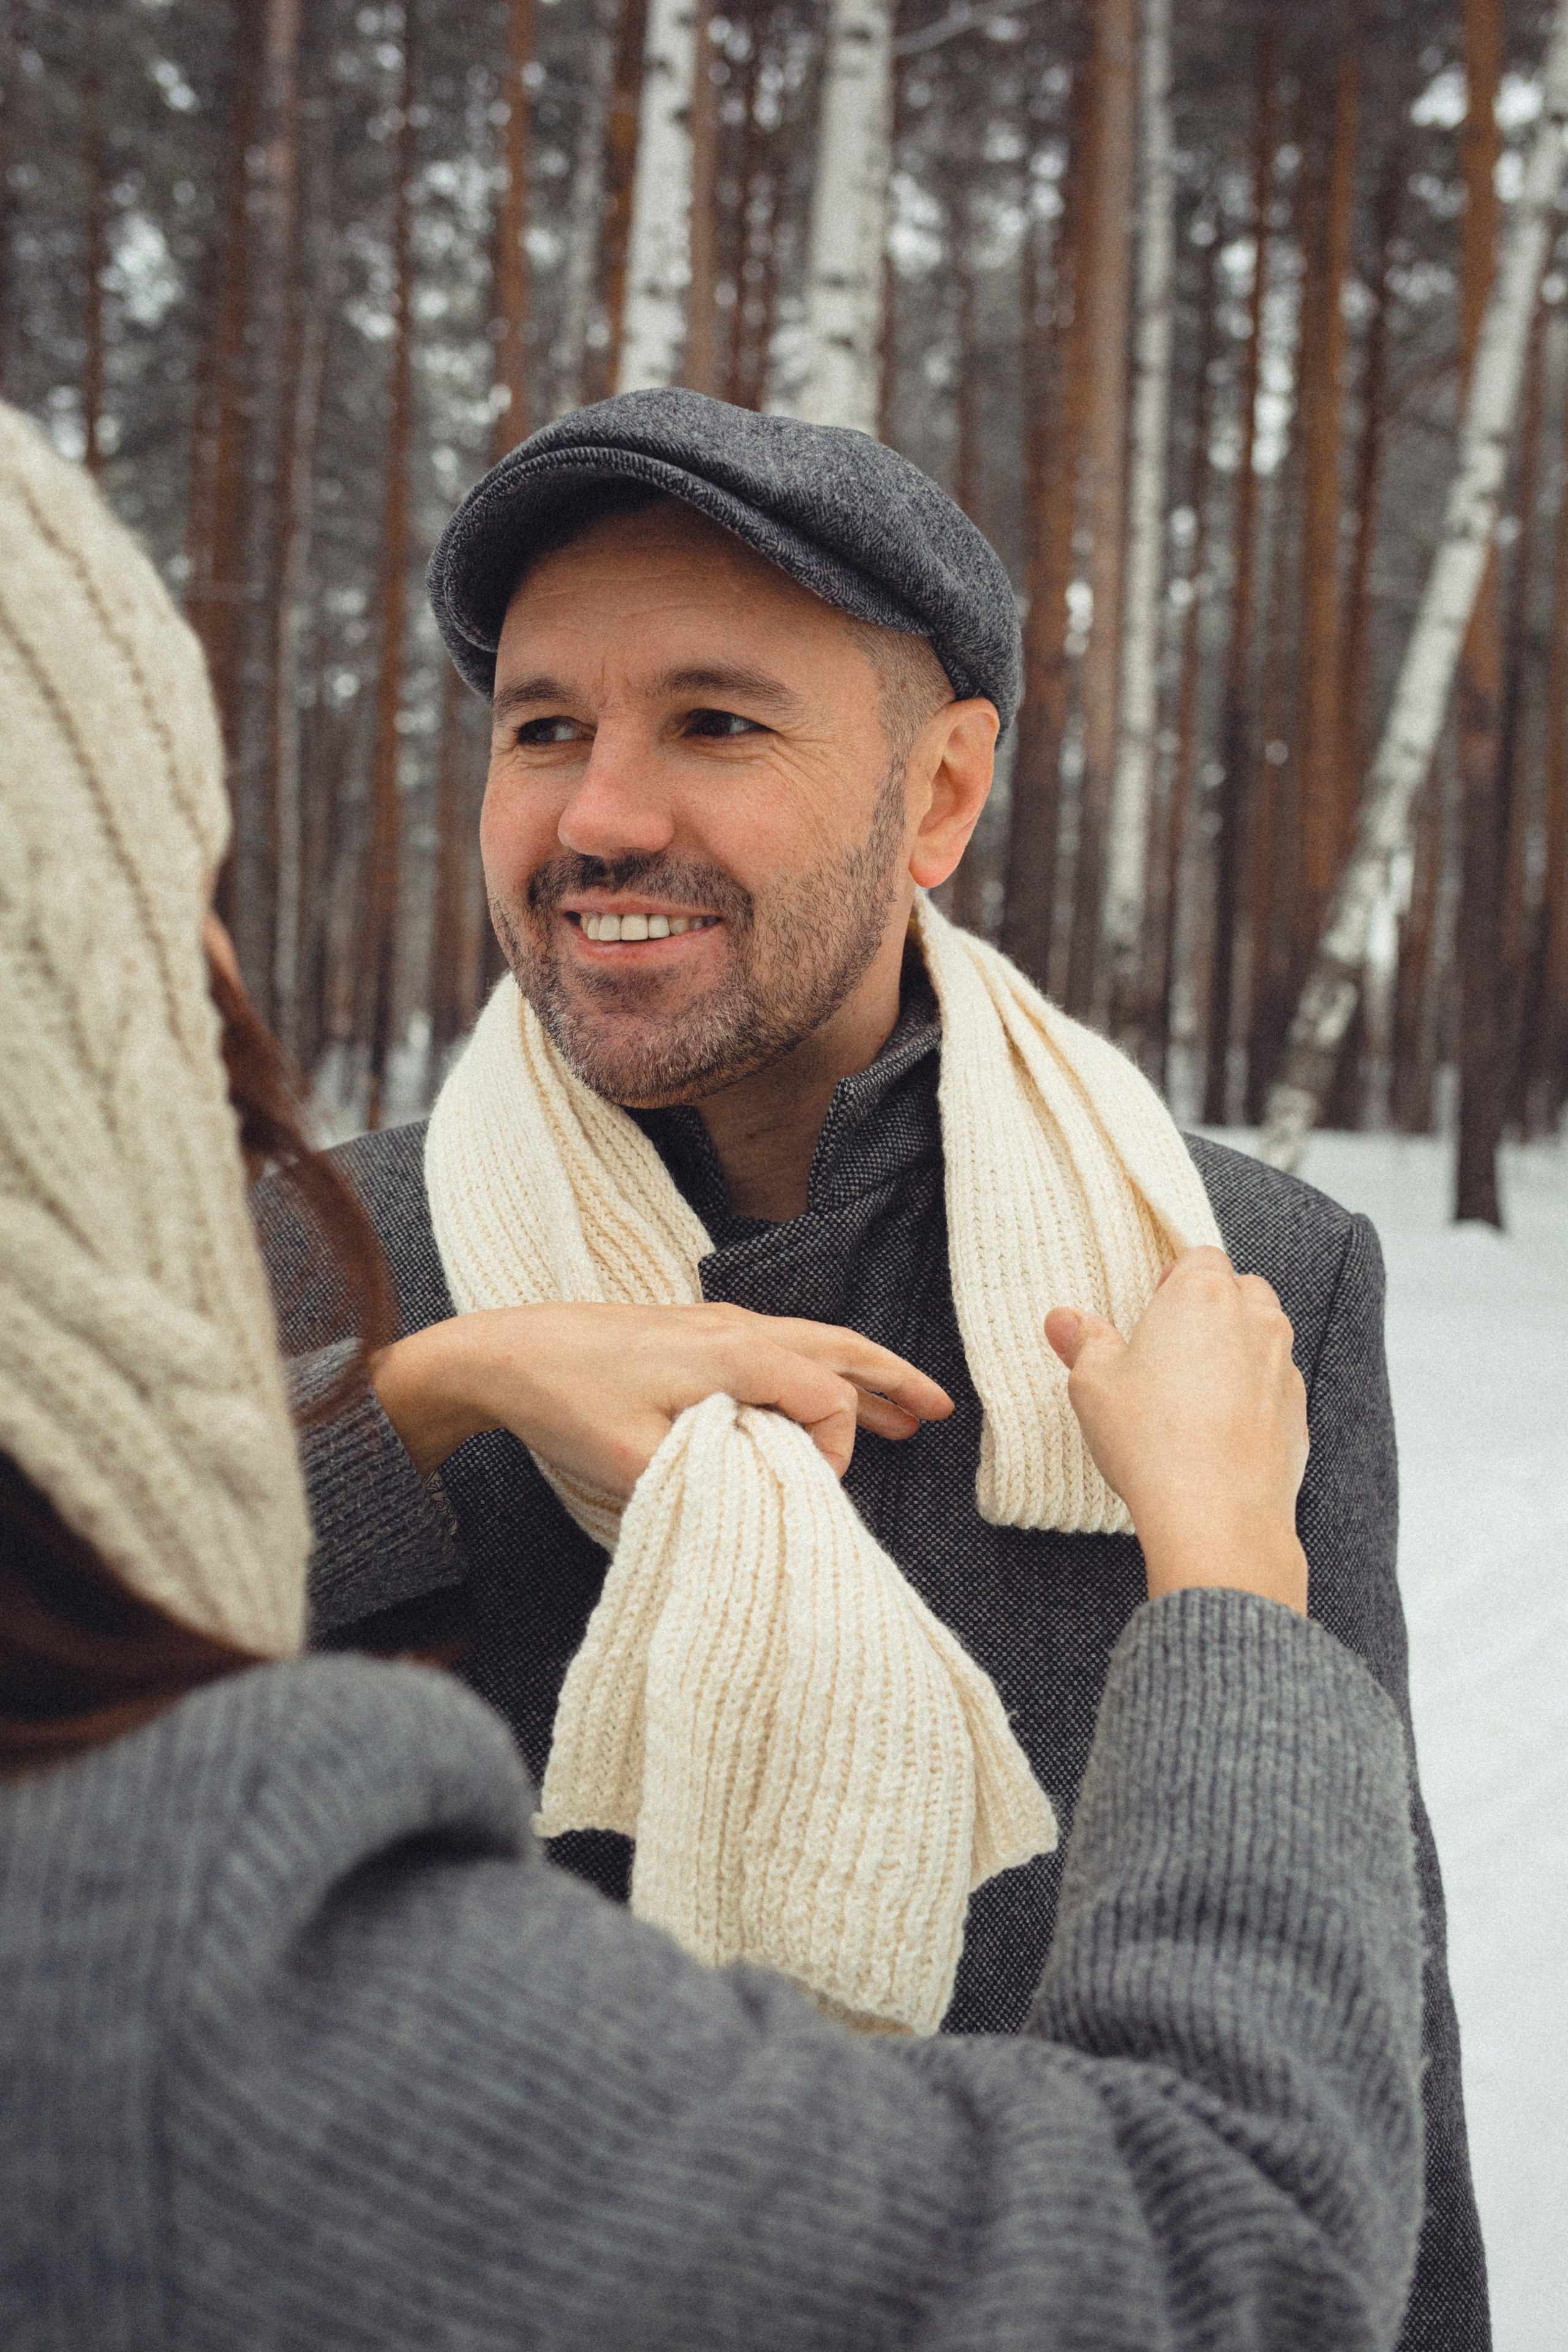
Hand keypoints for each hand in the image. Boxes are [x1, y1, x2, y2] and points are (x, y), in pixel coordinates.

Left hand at [371, 1302, 952, 1494]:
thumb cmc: (567, 1403)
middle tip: (941, 1410)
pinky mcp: (692, 1335)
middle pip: (838, 1349)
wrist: (505, 1354)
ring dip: (859, 1377)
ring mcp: (715, 1327)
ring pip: (811, 1346)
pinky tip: (818, 1396)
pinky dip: (815, 1373)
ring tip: (906, 1410)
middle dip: (892, 1381)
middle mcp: (735, 1329)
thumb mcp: (639, 1460)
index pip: (825, 1400)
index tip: (805, 1491)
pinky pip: (777, 1351)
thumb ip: (714, 1475)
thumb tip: (770, 1485)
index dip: (833, 1451)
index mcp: (733, 1353)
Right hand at [1044, 1247, 1309, 1613]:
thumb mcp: (1094, 1384)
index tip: (1151, 1313)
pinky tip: (1218, 1431)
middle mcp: (1254, 1319)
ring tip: (1192, 1394)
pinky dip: (1254, 1397)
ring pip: (1263, 1337)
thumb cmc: (1152, 1439)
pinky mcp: (1298, 1412)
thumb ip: (1084, 1342)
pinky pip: (1275, 1387)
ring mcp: (1283, 1366)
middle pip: (1239, 1290)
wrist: (1216, 1514)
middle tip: (1169, 1351)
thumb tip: (1064, 1319)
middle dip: (1211, 1309)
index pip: (1200, 1256)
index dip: (1173, 1280)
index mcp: (1202, 1294)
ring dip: (1235, 1351)